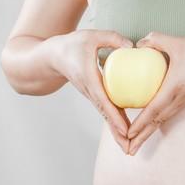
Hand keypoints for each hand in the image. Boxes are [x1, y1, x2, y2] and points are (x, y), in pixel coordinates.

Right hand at [51, 29, 133, 153]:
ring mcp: (91, 96)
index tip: (125, 129)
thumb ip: (111, 38)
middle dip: (117, 133)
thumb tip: (132, 47)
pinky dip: (115, 122)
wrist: (52, 56)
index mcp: (89, 79)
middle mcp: (90, 92)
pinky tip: (127, 131)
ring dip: (117, 132)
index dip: (115, 116)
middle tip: (130, 148)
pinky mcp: (93, 96)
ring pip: (106, 116)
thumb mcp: (91, 36)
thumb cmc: (72, 45)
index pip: (104, 101)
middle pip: (106, 116)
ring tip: (130, 147)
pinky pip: (106, 111)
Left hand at [127, 31, 184, 154]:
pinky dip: (155, 123)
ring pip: (161, 121)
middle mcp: (178, 100)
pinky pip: (167, 114)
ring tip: (134, 144)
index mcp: (174, 89)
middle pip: (155, 123)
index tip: (127, 134)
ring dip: (147, 133)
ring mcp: (183, 102)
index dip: (139, 123)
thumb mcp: (179, 42)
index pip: (153, 110)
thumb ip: (156, 39)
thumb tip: (138, 43)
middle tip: (127, 151)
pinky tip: (148, 123)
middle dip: (140, 137)